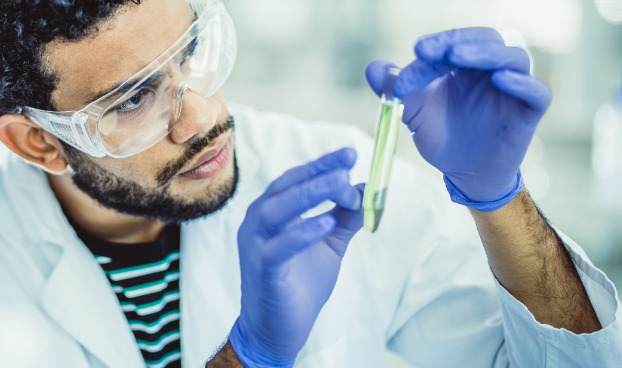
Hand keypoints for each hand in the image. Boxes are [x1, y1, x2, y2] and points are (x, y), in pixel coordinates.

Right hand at [229, 148, 363, 367]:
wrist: (274, 329)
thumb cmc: (298, 285)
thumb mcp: (328, 245)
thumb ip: (343, 218)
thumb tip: (366, 190)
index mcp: (270, 212)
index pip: (295, 179)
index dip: (321, 165)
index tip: (350, 154)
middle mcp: (257, 222)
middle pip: (286, 188)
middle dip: (318, 173)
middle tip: (348, 162)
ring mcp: (255, 244)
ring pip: (278, 210)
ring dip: (310, 193)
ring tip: (341, 184)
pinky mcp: (262, 268)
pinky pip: (280, 246)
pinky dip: (302, 232)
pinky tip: (327, 222)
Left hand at [365, 28, 551, 203]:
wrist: (463, 175)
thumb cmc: (443, 135)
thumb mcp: (413, 110)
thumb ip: (395, 87)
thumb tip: (372, 67)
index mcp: (466, 64)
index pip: (455, 43)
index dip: (437, 45)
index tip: (417, 51)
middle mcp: (492, 70)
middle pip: (486, 40)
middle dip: (458, 42)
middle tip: (432, 51)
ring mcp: (513, 90)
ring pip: (513, 58)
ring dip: (487, 54)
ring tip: (459, 57)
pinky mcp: (528, 113)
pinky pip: (536, 92)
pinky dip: (521, 83)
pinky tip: (500, 79)